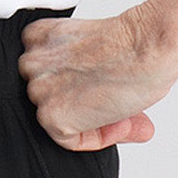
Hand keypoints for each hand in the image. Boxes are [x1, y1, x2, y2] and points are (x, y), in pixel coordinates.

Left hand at [19, 9, 174, 151]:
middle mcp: (30, 61)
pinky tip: (119, 122)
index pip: (47, 73)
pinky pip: (69, 140)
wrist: (146, 47)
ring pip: (59, 117)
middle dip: (87, 104)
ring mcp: (38, 89)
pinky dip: (97, 138)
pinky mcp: (50, 115)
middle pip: (52, 95)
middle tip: (119, 105)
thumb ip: (82, 73)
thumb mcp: (93, 49)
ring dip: (93, 122)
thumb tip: (95, 98)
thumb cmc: (132, 44)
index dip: (79, 86)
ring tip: (124, 113)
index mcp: (38, 37)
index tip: (102, 90)